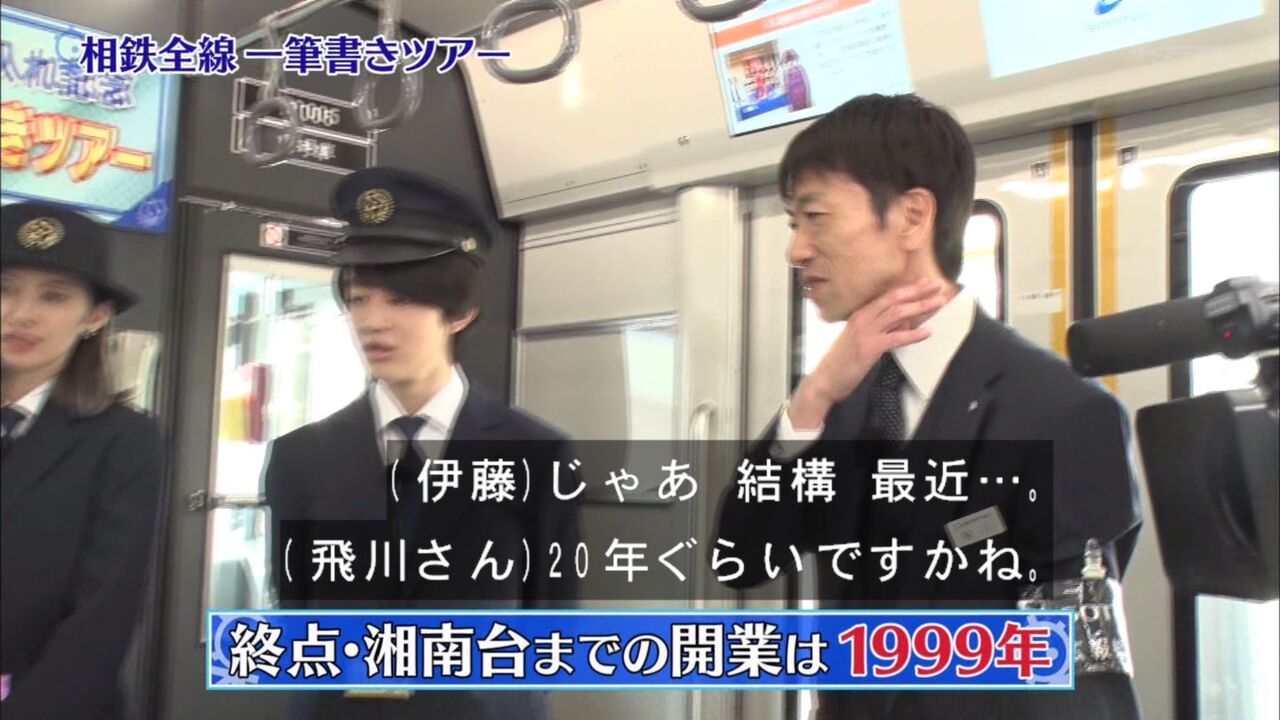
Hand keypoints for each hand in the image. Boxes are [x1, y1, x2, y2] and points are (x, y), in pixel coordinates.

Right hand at [789, 280, 947, 427]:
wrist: (825, 379)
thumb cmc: (842, 361)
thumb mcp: (861, 339)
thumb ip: (882, 329)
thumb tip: (905, 323)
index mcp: (860, 314)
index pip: (888, 295)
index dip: (909, 288)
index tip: (926, 283)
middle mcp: (863, 318)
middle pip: (895, 298)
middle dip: (918, 291)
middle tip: (937, 285)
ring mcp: (865, 332)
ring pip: (897, 313)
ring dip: (920, 307)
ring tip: (938, 303)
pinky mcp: (869, 348)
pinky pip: (896, 338)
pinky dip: (913, 335)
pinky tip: (926, 333)